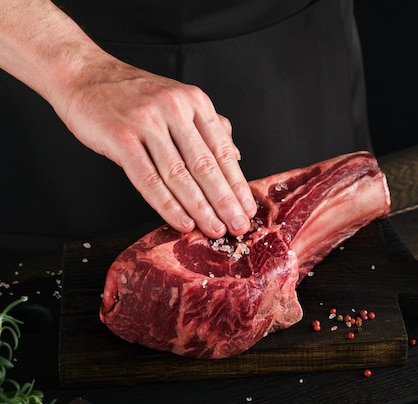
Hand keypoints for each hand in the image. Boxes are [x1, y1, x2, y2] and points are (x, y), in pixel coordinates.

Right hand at [56, 59, 256, 237]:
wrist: (84, 74)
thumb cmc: (133, 94)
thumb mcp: (178, 101)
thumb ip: (207, 128)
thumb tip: (235, 157)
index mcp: (195, 102)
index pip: (222, 150)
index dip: (237, 184)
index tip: (248, 208)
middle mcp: (175, 109)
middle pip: (206, 165)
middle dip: (225, 201)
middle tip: (238, 226)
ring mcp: (147, 122)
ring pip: (180, 175)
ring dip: (200, 208)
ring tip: (214, 229)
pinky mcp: (121, 136)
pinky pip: (148, 179)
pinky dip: (167, 205)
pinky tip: (182, 222)